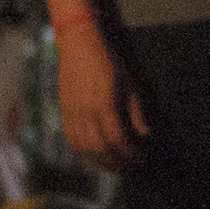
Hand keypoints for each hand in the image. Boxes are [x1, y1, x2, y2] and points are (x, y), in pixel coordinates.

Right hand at [55, 22, 148, 166]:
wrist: (79, 43)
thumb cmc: (109, 60)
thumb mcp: (131, 83)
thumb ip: (136, 112)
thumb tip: (145, 135)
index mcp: (103, 105)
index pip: (118, 140)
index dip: (132, 153)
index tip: (143, 157)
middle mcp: (85, 113)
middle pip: (101, 149)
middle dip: (119, 161)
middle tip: (133, 165)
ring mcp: (71, 114)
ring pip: (85, 148)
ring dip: (102, 161)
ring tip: (117, 163)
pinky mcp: (64, 112)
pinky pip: (72, 140)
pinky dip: (85, 152)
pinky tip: (97, 154)